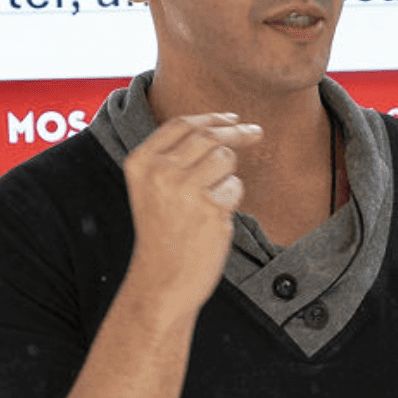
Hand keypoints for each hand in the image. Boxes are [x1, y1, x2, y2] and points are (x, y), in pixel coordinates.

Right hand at [123, 114, 262, 324]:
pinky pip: (235, 187)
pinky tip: (214, 220)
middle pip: (208, 136)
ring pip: (225, 158)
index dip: (211, 117)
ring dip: (229, 174)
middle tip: (255, 133)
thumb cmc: (163, 234)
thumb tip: (222, 125)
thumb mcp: (153, 189)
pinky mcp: (210, 207)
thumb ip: (175, 157)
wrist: (162, 279)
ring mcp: (185, 188)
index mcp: (141, 162)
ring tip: (214, 200)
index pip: (181, 124)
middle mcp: (160, 171)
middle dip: (237, 133)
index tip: (233, 118)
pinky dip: (232, 200)